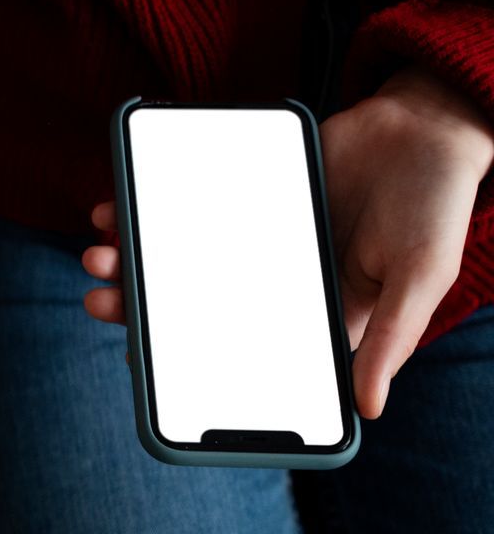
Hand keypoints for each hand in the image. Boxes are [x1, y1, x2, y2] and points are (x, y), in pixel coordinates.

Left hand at [82, 73, 493, 417]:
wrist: (424, 123)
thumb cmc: (436, 208)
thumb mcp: (420, 277)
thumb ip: (390, 340)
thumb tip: (367, 409)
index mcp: (309, 313)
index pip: (236, 349)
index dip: (185, 361)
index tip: (138, 363)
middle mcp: (270, 281)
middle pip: (189, 303)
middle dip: (138, 307)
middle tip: (98, 302)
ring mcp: (249, 236)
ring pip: (175, 256)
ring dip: (130, 258)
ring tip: (98, 254)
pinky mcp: (239, 193)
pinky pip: (182, 205)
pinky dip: (145, 207)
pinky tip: (114, 206)